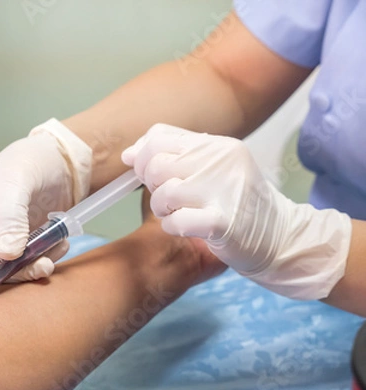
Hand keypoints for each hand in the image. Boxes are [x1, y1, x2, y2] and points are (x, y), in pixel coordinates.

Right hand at [0, 119, 91, 291]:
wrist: (58, 162)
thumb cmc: (27, 162)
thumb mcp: (15, 183)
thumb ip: (9, 219)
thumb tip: (6, 255)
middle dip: (1, 276)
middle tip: (36, 268)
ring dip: (25, 272)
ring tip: (50, 258)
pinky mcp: (12, 250)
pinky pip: (20, 269)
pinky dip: (39, 263)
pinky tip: (58, 247)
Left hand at [122, 124, 350, 299]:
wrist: (278, 237)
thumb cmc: (234, 202)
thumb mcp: (208, 169)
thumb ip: (170, 155)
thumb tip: (128, 154)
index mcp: (217, 145)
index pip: (159, 137)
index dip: (143, 157)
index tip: (147, 174)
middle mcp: (222, 162)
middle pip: (156, 164)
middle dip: (151, 185)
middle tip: (165, 199)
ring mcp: (224, 191)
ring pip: (163, 192)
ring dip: (160, 208)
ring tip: (174, 213)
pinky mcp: (223, 222)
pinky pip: (175, 221)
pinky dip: (171, 226)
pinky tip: (183, 227)